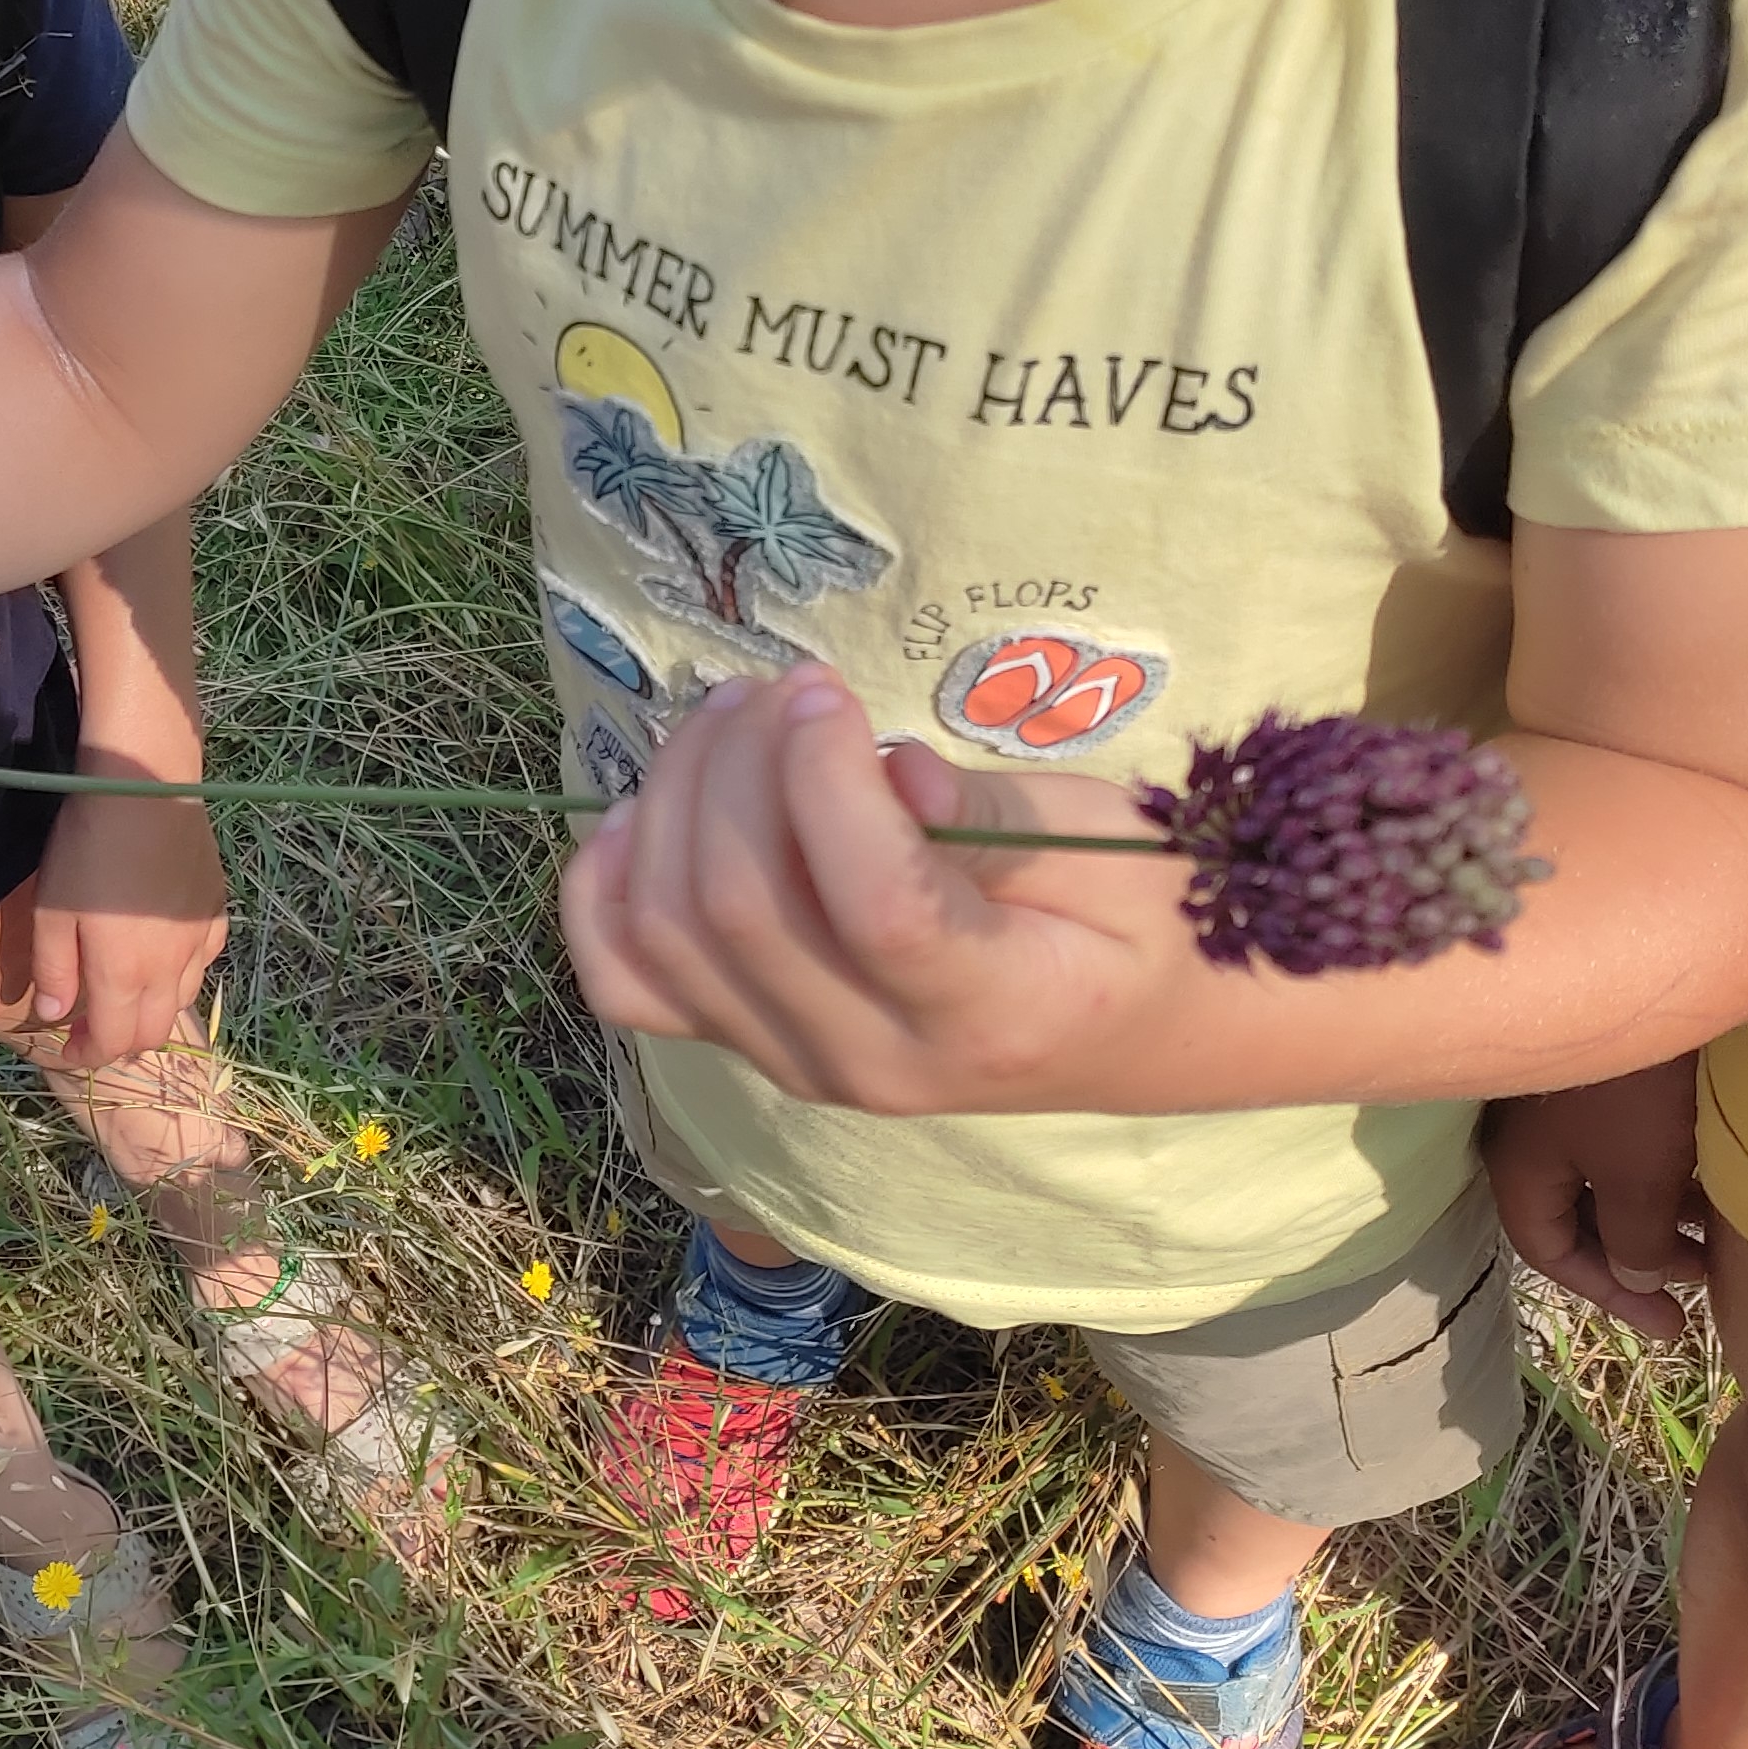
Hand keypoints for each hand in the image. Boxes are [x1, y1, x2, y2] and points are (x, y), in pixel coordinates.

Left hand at [29, 773, 227, 1069]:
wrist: (145, 787)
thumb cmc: (87, 848)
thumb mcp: (52, 911)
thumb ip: (54, 971)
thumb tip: (55, 1017)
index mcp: (125, 975)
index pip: (113, 1043)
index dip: (87, 1056)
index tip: (65, 1048)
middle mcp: (170, 969)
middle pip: (153, 1032)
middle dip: (119, 1043)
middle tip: (89, 1028)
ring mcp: (200, 939)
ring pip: (183, 1000)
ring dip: (151, 1011)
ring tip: (125, 995)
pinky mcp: (216, 910)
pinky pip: (204, 961)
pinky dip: (181, 975)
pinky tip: (163, 955)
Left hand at [557, 665, 1197, 1115]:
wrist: (1144, 1030)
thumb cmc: (1144, 918)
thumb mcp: (1110, 849)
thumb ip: (995, 816)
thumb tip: (883, 771)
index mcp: (990, 1014)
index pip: (870, 908)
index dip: (822, 781)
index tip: (827, 690)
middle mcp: (874, 1061)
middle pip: (741, 911)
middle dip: (736, 765)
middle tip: (782, 686)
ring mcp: (798, 1063)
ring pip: (668, 935)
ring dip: (673, 800)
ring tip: (734, 721)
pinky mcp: (748, 1042)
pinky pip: (627, 981)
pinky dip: (603, 889)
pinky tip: (643, 812)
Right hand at [1483, 1058, 1706, 1341]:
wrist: (1647, 977)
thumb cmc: (1629, 1090)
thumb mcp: (1637, 1174)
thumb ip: (1635, 1237)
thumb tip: (1636, 1274)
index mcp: (1522, 1170)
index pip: (1548, 1252)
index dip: (1609, 1293)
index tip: (1674, 1323)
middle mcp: (1532, 1142)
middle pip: (1578, 1219)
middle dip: (1639, 1256)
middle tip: (1703, 1279)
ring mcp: (1565, 1108)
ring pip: (1605, 1181)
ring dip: (1657, 1216)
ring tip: (1717, 1238)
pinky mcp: (1602, 1081)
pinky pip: (1624, 1147)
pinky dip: (1664, 1176)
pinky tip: (1710, 1182)